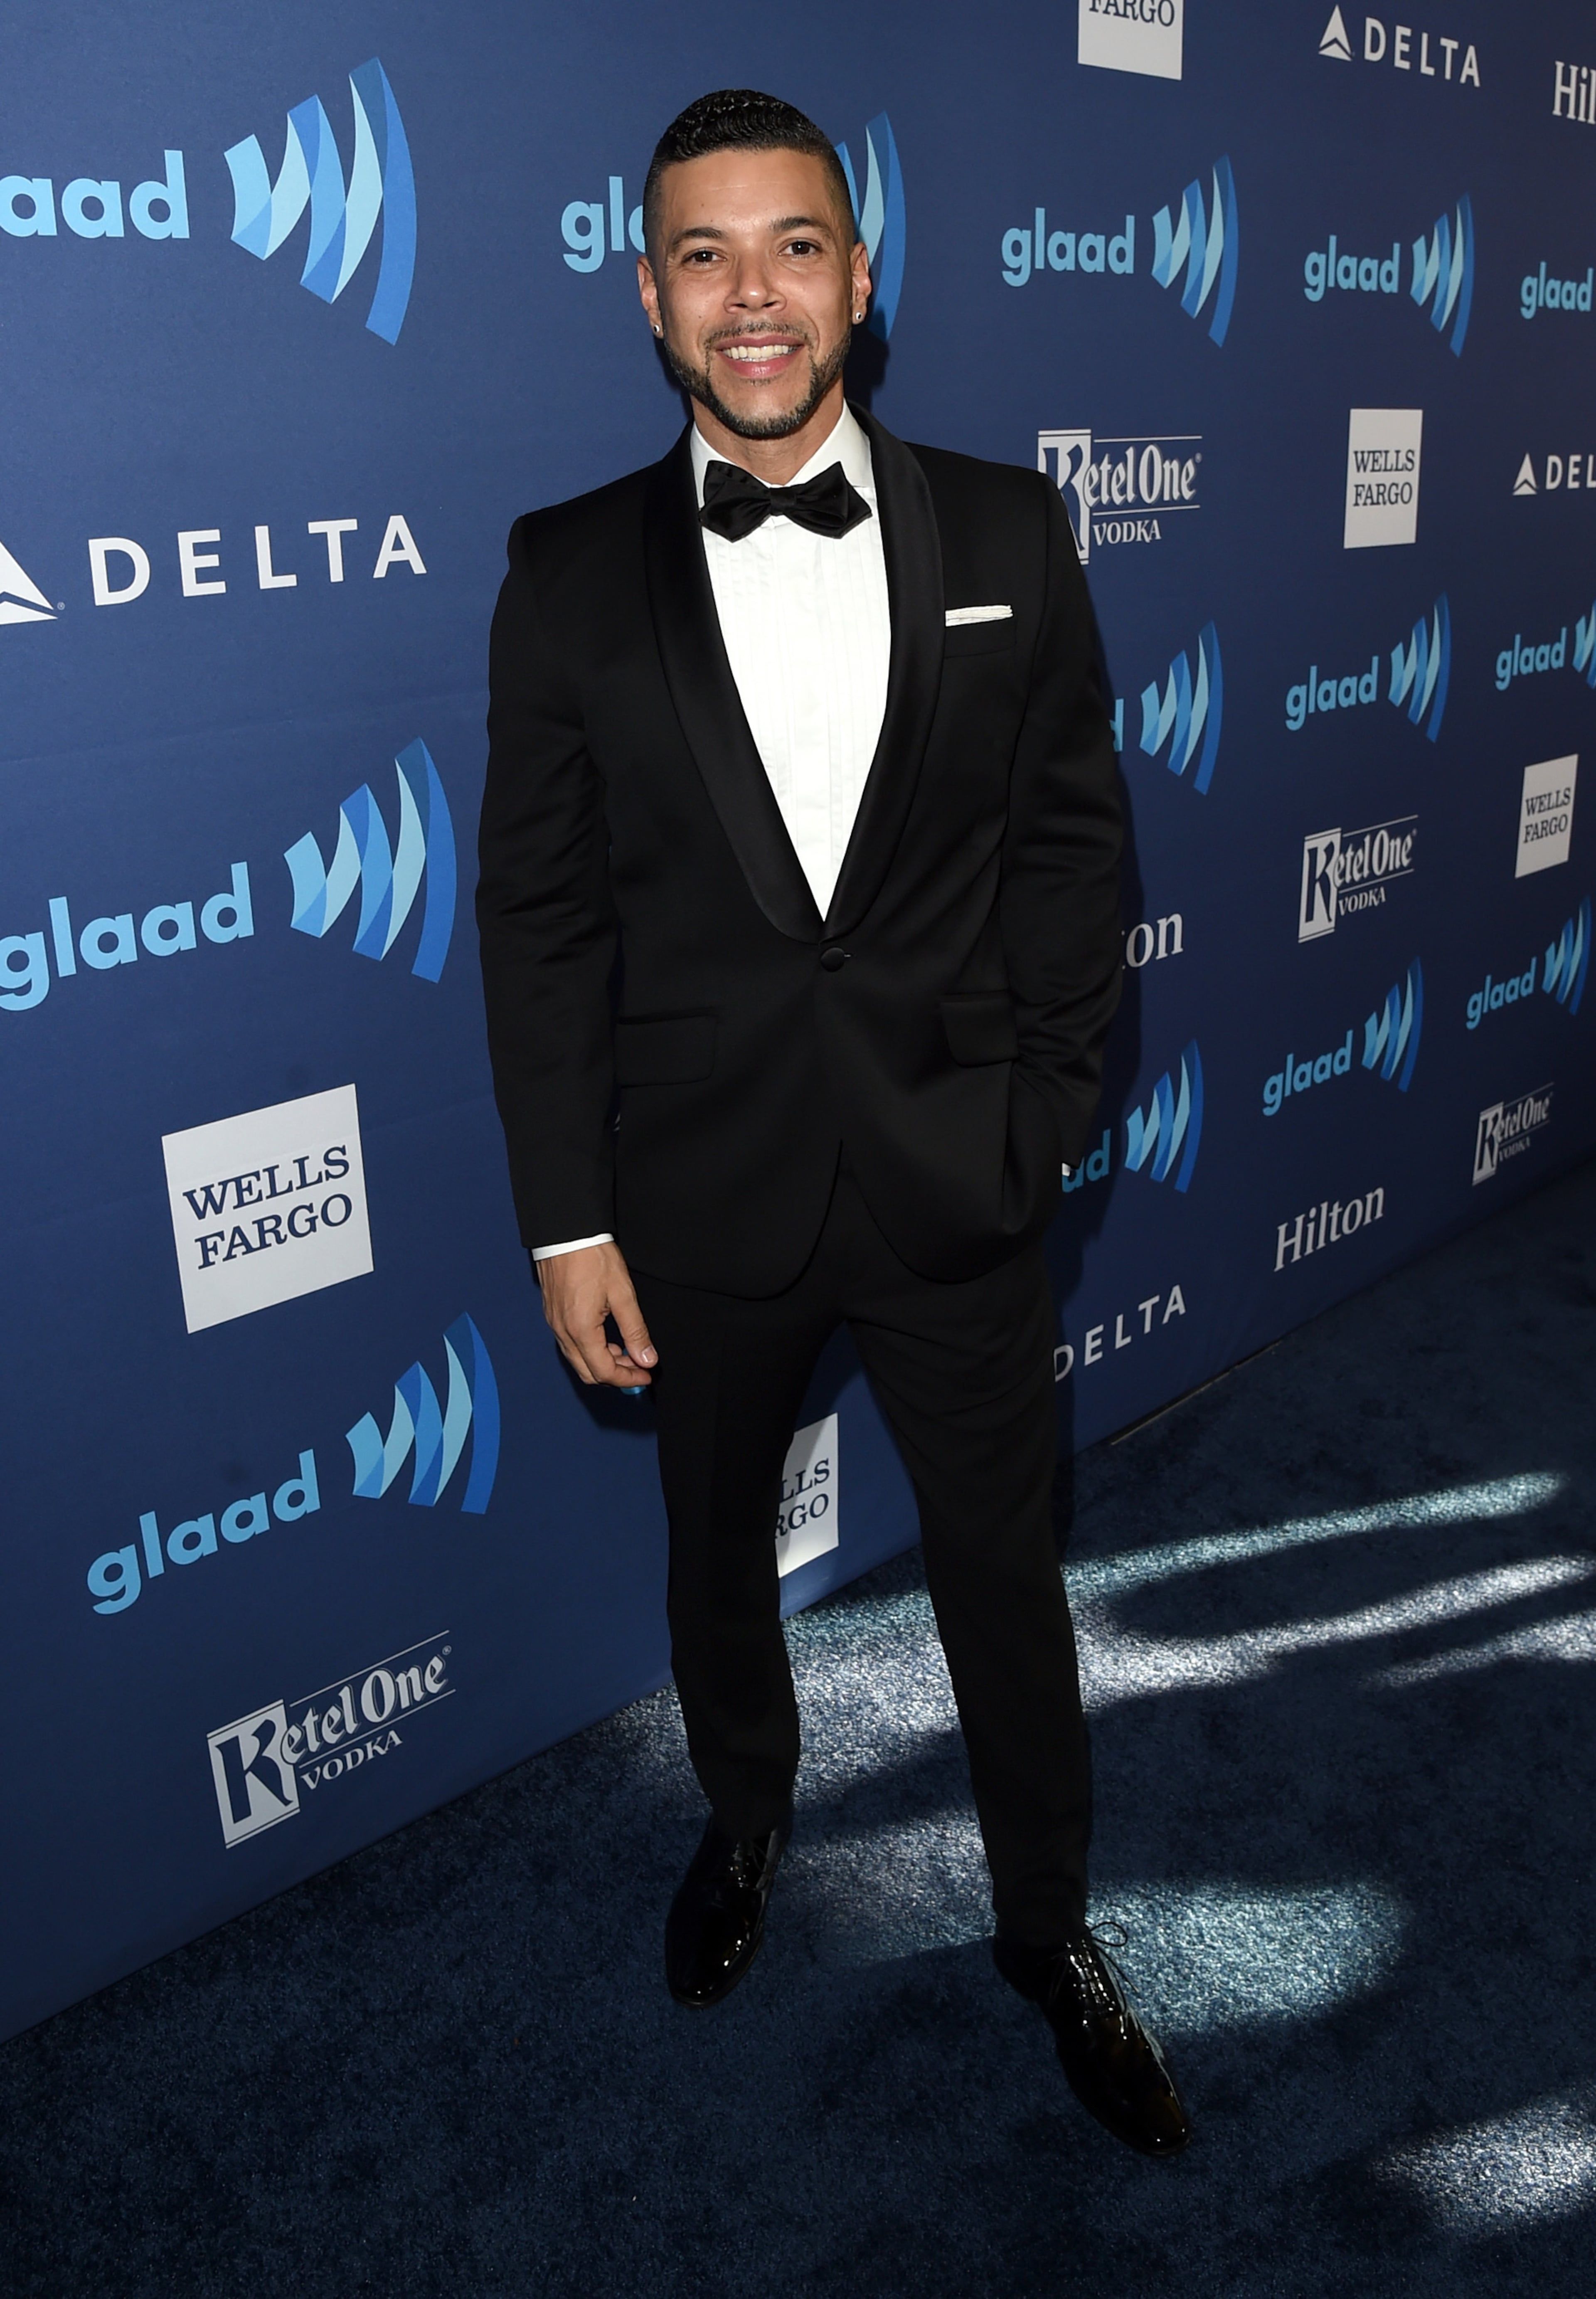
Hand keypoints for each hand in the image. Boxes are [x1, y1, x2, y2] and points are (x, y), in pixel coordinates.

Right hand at [536, 1241, 656, 1387]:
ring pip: (578, 1360)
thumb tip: (646, 1358)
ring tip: (625, 1351)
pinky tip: (606, 1339)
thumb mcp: (623, 1294)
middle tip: (637, 1367)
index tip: (645, 1375)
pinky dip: (590, 1350)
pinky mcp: (552, 1315)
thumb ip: (635, 1330)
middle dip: (615, 1375)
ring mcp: (554, 1324)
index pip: (604, 1372)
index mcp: (581, 1330)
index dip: (628, 1379)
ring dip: (602, 1363)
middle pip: (588, 1373)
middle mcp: (563, 1332)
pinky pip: (570, 1345)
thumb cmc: (592, 1257)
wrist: (565, 1233)